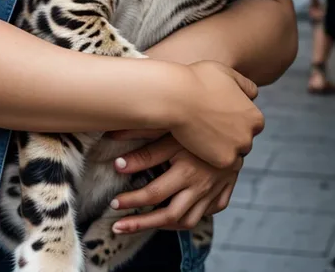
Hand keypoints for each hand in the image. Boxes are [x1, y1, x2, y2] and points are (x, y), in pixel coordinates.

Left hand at [106, 132, 241, 233]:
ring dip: (162, 226)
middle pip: (169, 215)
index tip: (114, 204)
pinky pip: (205, 215)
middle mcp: (201, 186)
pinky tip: (174, 218)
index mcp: (187, 170)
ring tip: (141, 226)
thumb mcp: (171, 133)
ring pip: (187, 221)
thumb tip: (117, 164)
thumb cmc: (198, 123)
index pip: (154, 194)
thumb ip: (144, 149)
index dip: (131, 201)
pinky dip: (188, 219)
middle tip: (118, 225)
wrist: (236, 123)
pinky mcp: (222, 194)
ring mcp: (213, 193)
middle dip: (141, 223)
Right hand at [170, 61, 263, 168]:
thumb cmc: (198, 80)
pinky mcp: (222, 161)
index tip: (219, 113)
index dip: (234, 118)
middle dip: (229, 134)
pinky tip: (197, 141)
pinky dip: (210, 154)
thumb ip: (245, 85)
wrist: (175, 97)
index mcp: (255, 115)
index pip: (250, 123)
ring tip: (202, 133)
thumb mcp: (227, 74)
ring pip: (232, 152)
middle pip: (242, 139)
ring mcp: (237, 150)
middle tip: (209, 124)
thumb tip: (253, 95)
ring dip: (221, 146)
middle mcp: (250, 135)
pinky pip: (219, 162)